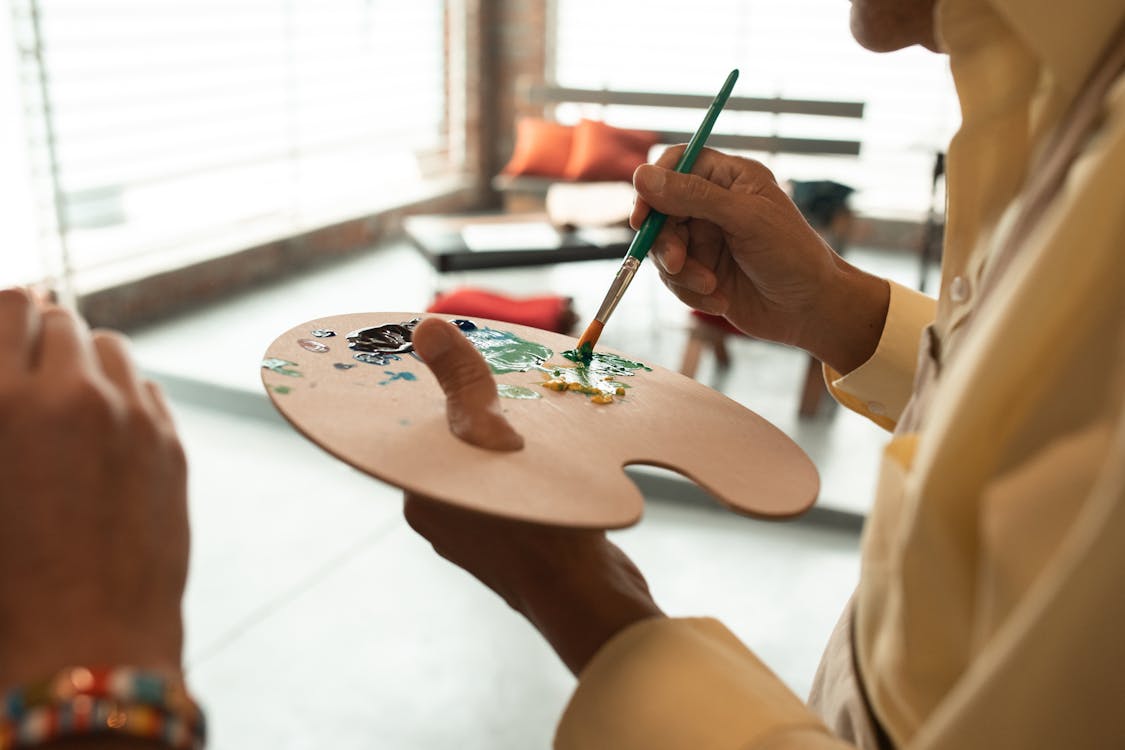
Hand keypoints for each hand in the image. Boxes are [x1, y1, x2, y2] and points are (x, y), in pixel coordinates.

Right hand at [0, 289, 188, 687]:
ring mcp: (133, 418)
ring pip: (112, 348)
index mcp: (3, 400)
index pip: (11, 304)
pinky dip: (123, 397)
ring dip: (86, 361)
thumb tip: (11, 377)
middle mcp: (74, 395)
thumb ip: (0, 404)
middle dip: (40, 338)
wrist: (82, 644)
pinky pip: (145, 390)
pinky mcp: (173, 445)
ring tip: (66, 401)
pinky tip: (104, 436)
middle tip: (27, 373)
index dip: (5, 316)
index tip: (2, 334)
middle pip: (62, 319)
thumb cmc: (3, 581)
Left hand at [403, 318, 662, 674]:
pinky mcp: (514, 548)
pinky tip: (556, 456)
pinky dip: (529, 471)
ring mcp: (476, 537)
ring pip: (486, 466)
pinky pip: (512, 491)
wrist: (589, 600)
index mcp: (420, 493)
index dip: (443, 390)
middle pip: (455, 443)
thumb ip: (461, 383)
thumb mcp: (495, 437)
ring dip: (511, 440)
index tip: (468, 364)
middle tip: (514, 383)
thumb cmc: (538, 523)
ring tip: (540, 415)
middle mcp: (439, 517)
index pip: (421, 426)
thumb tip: (424, 326)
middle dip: (483, 412)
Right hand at [631, 147, 889, 373]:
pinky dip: (689, 293)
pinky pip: (673, 278)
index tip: (643, 214)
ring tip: (711, 287)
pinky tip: (719, 301)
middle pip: (660, 211)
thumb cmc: (792, 255)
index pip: (676, 164)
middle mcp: (712, 205)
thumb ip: (693, 196)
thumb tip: (641, 176)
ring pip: (662, 248)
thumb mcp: (745, 219)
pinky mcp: (700, 272)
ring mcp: (704, 240)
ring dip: (681, 273)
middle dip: (665, 241)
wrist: (811, 310)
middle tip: (677, 263)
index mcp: (728, 178)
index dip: (653, 186)